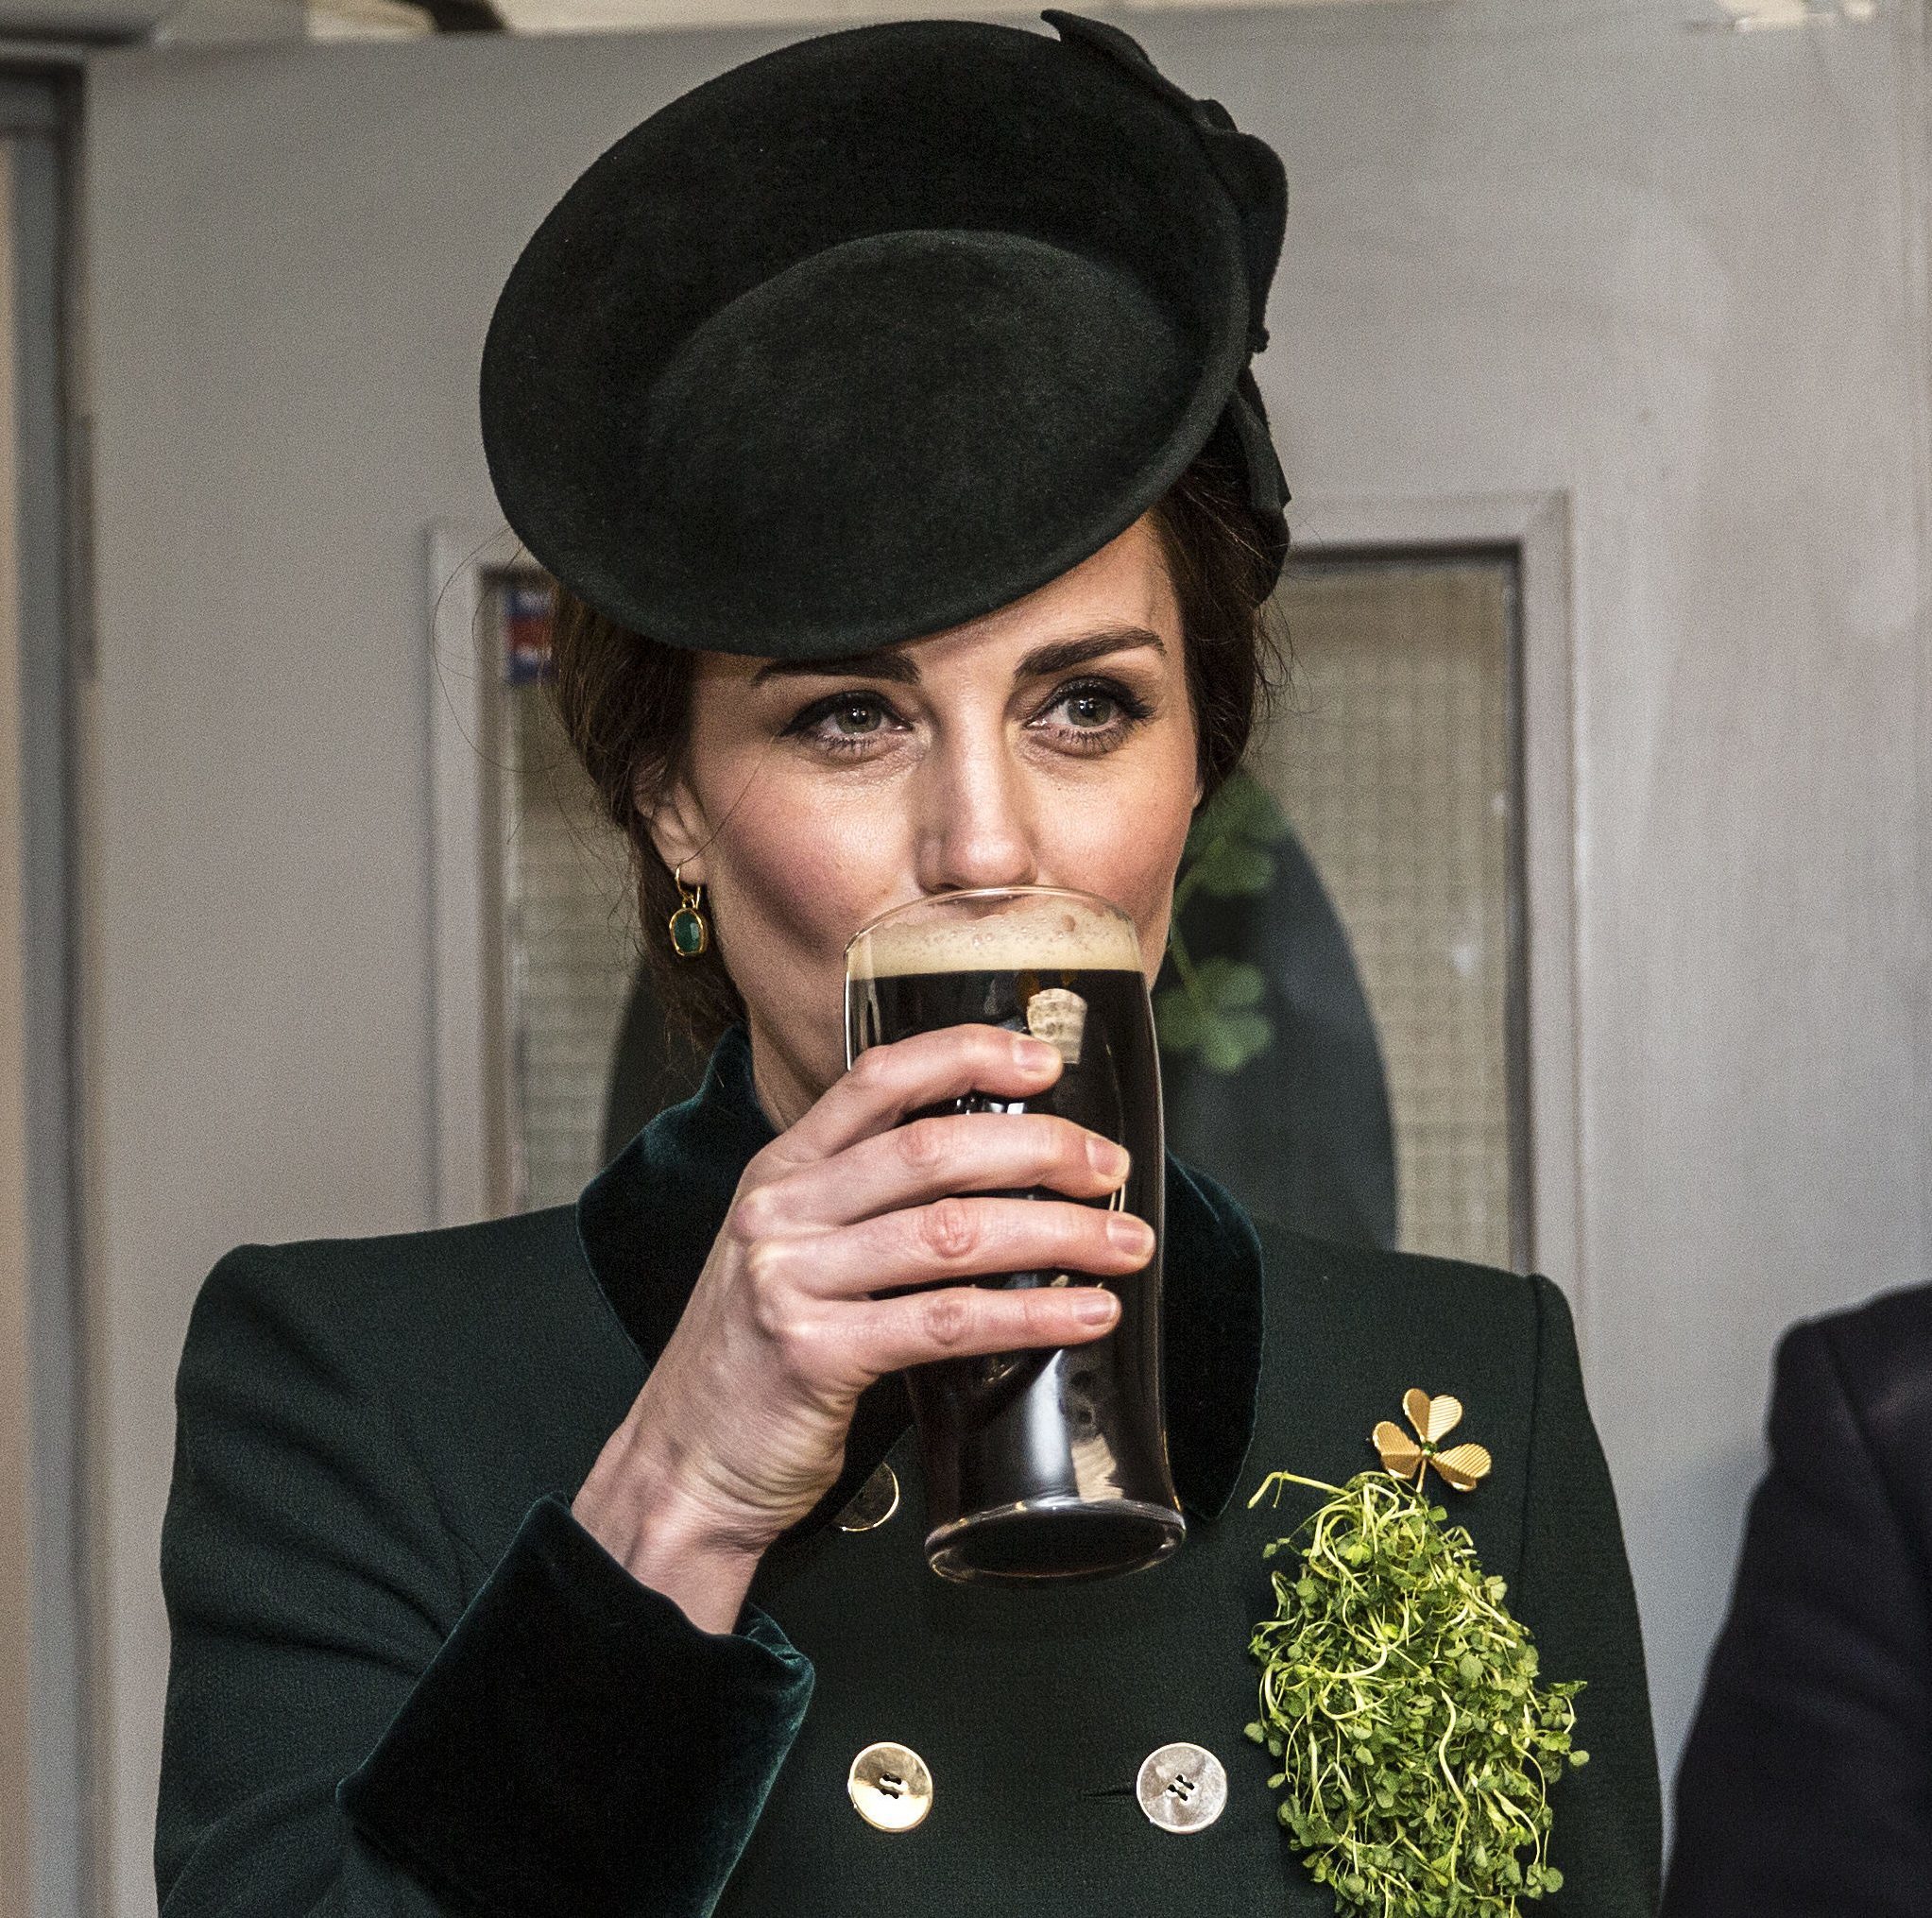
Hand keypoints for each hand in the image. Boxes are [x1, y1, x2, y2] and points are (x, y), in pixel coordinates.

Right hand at [572, 1023, 1149, 1629]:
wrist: (684, 1466)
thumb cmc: (757, 1361)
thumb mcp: (792, 1255)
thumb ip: (865, 1209)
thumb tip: (1001, 1180)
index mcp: (781, 1170)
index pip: (879, 1078)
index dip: (969, 1056)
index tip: (1046, 1061)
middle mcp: (781, 1212)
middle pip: (930, 1151)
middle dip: (1041, 1150)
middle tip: (1109, 1168)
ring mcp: (791, 1280)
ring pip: (952, 1234)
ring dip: (1058, 1235)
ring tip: (1125, 1245)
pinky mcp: (814, 1355)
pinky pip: (946, 1321)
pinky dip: (1030, 1314)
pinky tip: (1085, 1314)